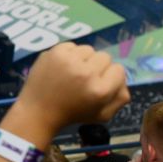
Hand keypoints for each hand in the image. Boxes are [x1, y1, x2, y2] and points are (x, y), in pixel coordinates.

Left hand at [13, 43, 130, 134]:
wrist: (38, 111)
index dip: (111, 77)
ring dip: (84, 59)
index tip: (100, 84)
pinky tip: (63, 67)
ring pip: (89, 49)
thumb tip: (124, 82)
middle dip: (98, 67)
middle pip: (105, 57)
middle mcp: (87, 73)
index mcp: (100, 90)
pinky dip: (70, 54)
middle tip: (84, 79)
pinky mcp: (55, 52)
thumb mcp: (102, 115)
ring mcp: (70, 60)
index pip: (119, 70)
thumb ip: (120, 99)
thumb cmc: (72, 114)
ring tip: (72, 73)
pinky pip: (73, 45)